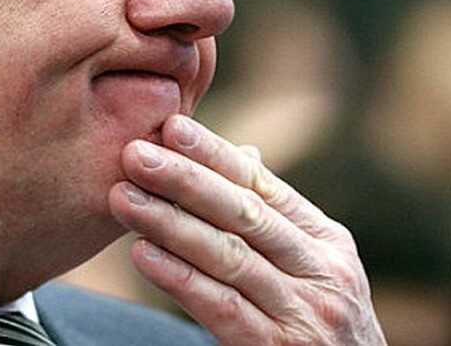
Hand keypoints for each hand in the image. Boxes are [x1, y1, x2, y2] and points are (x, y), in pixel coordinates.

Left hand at [108, 114, 386, 344]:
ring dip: (169, 223)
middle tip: (134, 153)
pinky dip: (178, 277)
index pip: (262, 185)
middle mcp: (322, 271)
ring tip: (124, 198)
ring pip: (227, 256)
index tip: (171, 127)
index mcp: (326, 240)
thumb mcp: (311, 268)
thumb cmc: (314, 324)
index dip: (215, 154)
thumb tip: (242, 153)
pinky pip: (220, 306)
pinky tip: (142, 254)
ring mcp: (304, 312)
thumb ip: (274, 218)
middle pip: (243, 214)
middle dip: (184, 179)